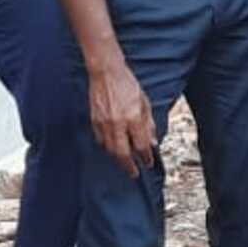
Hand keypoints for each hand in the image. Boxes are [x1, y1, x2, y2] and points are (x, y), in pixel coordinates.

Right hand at [87, 59, 156, 177]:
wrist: (106, 72)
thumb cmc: (127, 84)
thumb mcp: (144, 103)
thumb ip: (148, 124)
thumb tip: (153, 142)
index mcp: (133, 117)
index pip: (141, 145)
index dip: (146, 157)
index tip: (149, 162)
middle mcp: (118, 123)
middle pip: (123, 153)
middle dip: (129, 166)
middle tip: (134, 174)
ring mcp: (104, 123)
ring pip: (110, 149)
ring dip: (118, 159)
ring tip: (125, 163)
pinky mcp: (94, 120)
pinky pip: (101, 140)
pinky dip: (107, 147)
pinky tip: (113, 148)